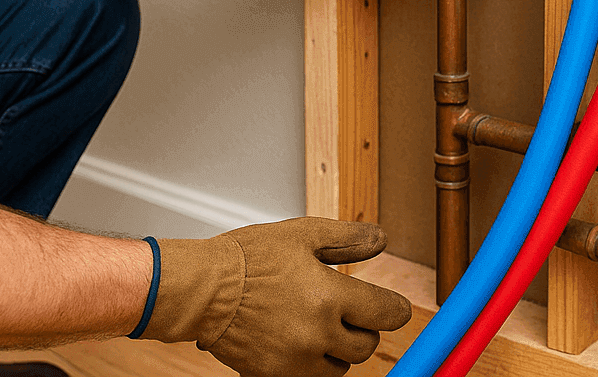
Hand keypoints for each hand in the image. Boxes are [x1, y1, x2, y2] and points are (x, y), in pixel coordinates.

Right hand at [143, 217, 411, 376]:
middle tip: (347, 311)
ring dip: (339, 350)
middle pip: (367, 345)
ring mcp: (296, 360)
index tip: (391, 306)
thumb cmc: (248, 259)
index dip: (394, 308)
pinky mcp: (276, 375)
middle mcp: (317, 334)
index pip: (387, 314)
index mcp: (329, 297)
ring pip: (341, 367)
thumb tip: (381, 241)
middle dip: (363, 328)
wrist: (203, 291)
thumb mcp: (302, 235)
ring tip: (319, 325)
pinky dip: (312, 363)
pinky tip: (298, 340)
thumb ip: (347, 239)